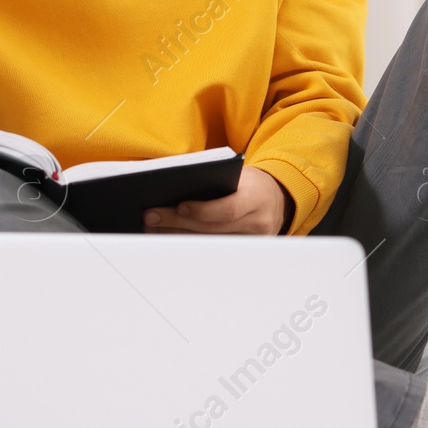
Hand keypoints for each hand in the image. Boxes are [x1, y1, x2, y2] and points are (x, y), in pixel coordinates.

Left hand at [143, 166, 289, 235]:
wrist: (276, 199)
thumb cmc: (250, 183)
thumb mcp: (238, 175)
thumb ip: (213, 180)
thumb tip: (172, 188)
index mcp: (257, 197)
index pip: (228, 210)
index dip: (202, 210)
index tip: (179, 206)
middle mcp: (258, 222)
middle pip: (212, 229)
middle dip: (178, 222)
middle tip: (151, 216)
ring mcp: (251, 241)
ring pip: (208, 242)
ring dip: (177, 235)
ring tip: (153, 226)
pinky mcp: (244, 253)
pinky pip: (212, 249)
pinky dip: (189, 242)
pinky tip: (169, 235)